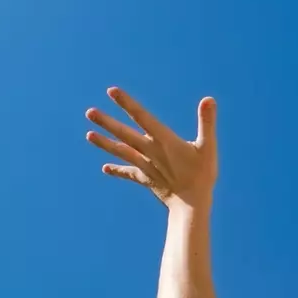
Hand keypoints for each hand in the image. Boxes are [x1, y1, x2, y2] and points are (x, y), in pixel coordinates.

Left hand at [85, 87, 217, 209]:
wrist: (191, 206)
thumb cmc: (202, 175)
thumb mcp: (208, 147)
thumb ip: (207, 122)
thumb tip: (209, 99)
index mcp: (164, 140)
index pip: (142, 117)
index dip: (127, 103)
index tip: (112, 92)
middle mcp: (150, 152)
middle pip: (124, 134)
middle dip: (107, 123)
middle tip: (89, 112)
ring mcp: (146, 166)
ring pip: (122, 152)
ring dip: (105, 143)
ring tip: (88, 135)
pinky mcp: (146, 179)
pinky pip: (129, 173)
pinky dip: (117, 170)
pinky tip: (105, 168)